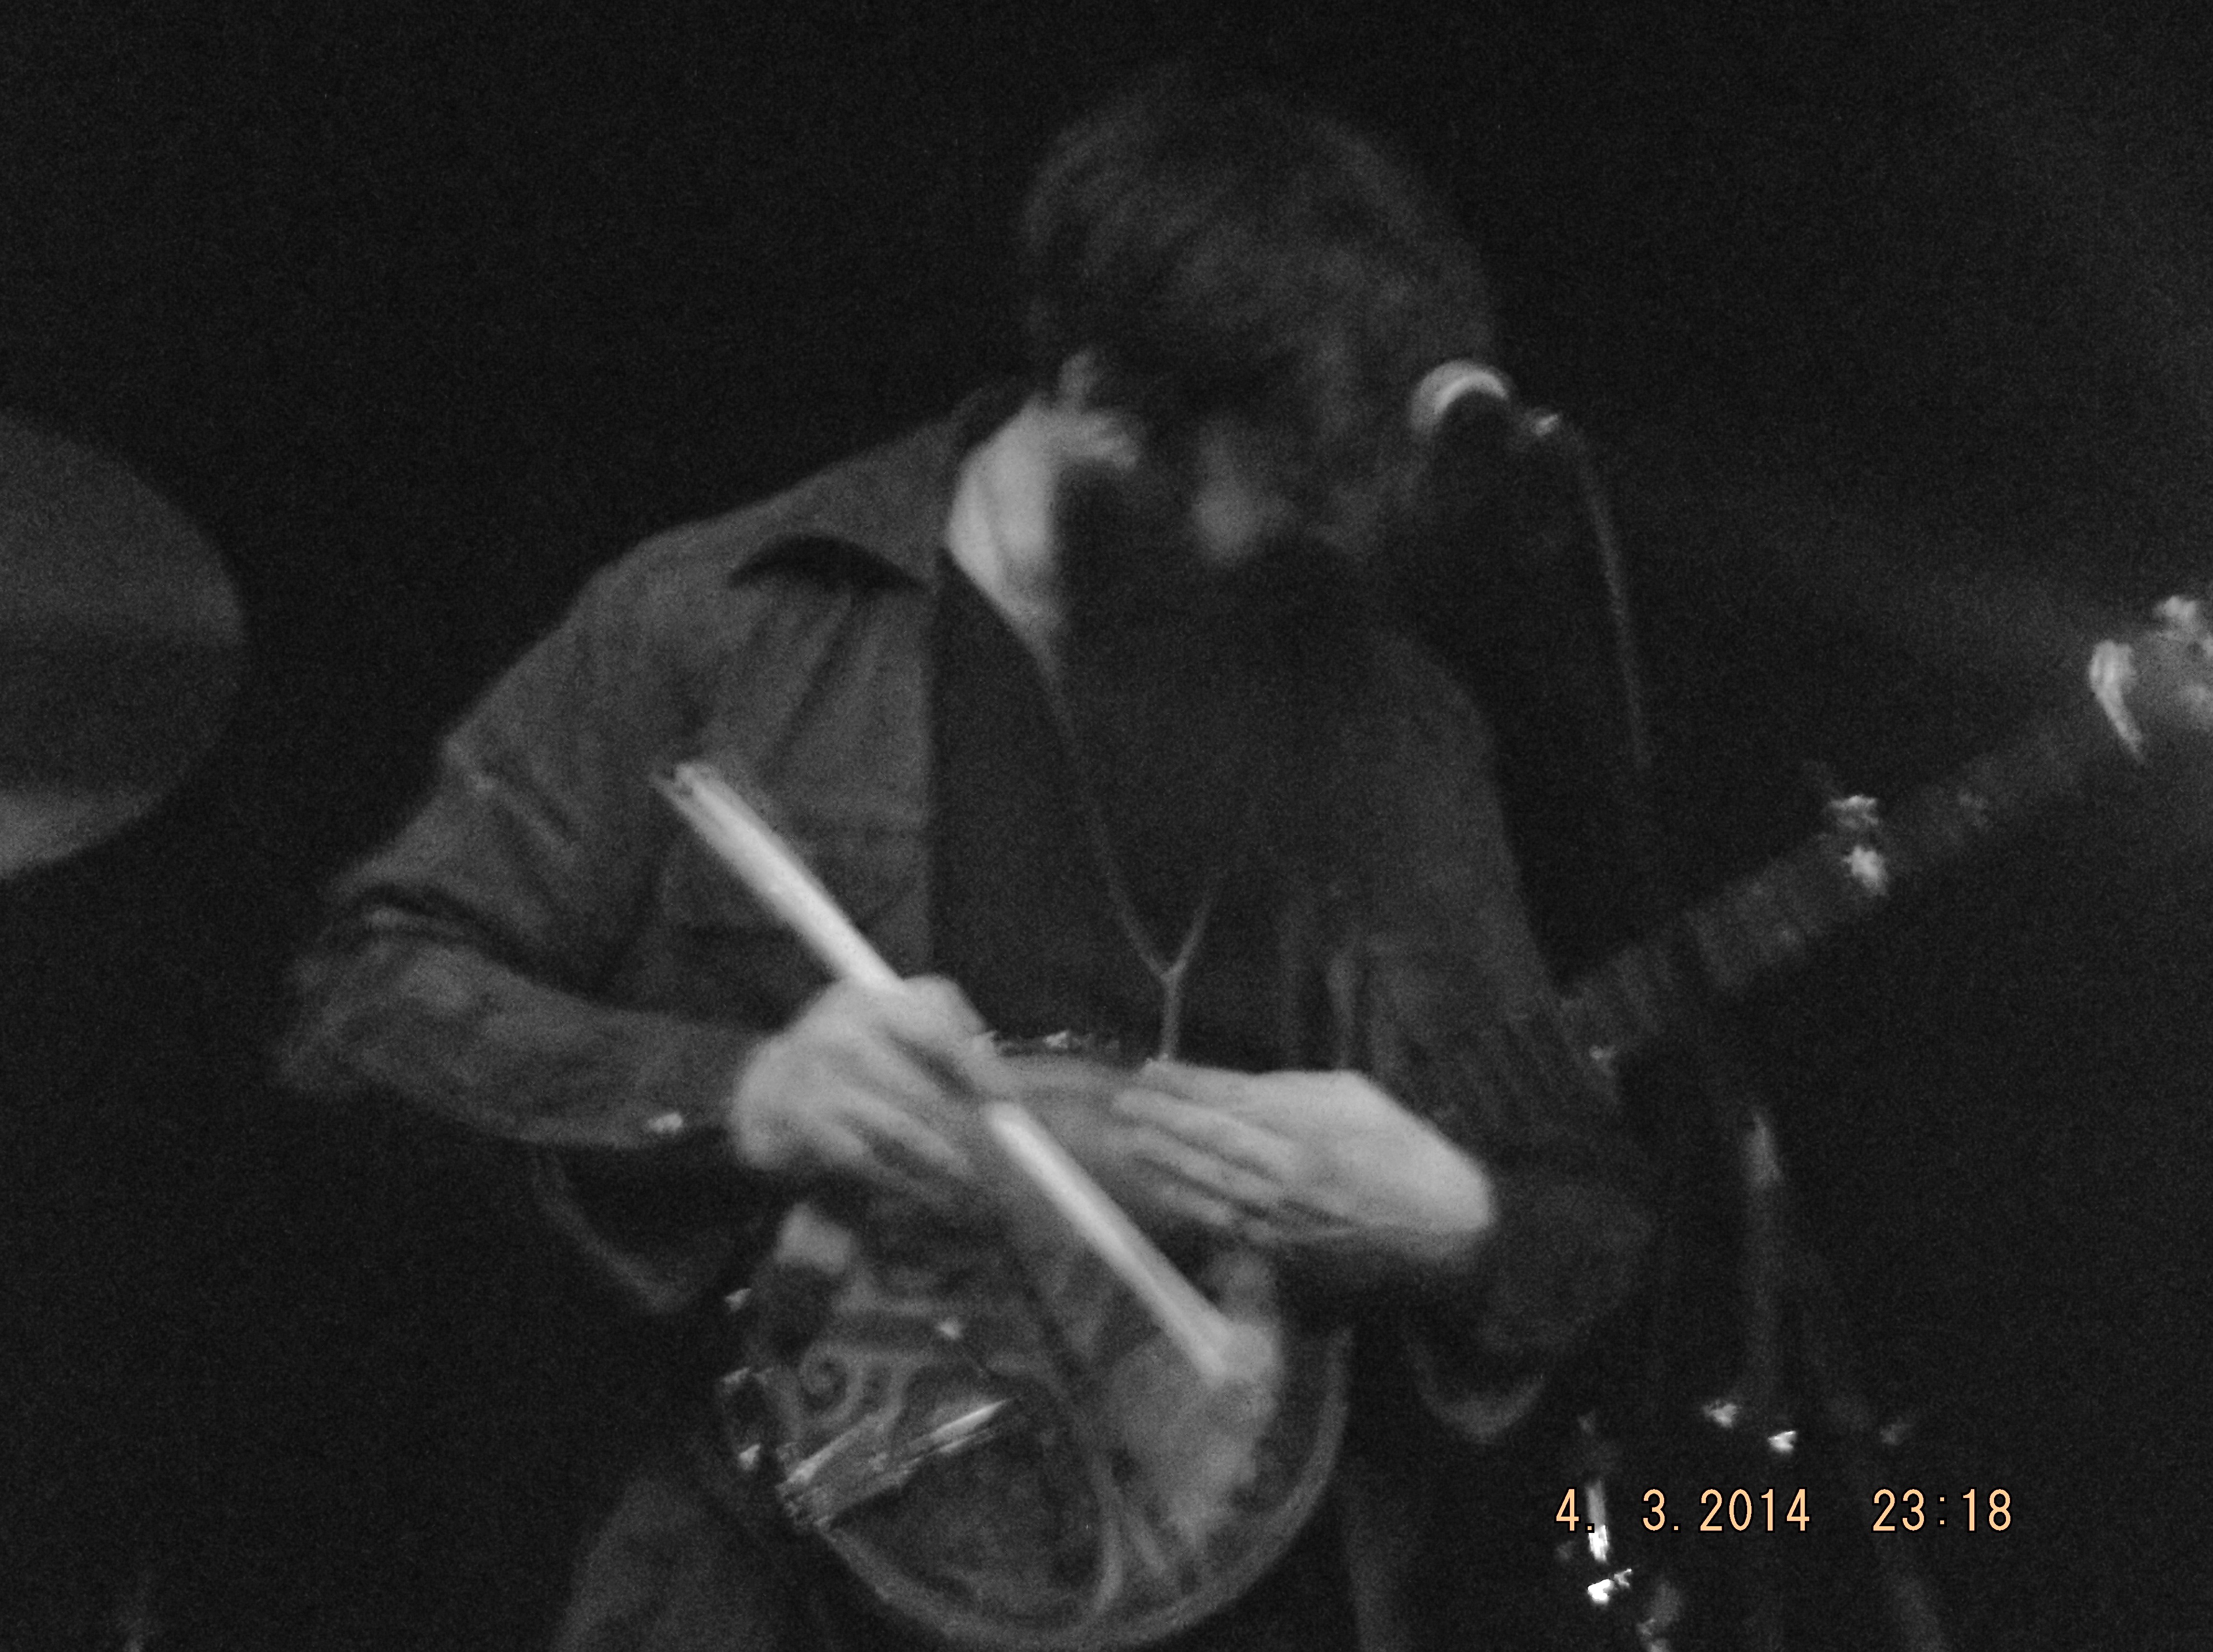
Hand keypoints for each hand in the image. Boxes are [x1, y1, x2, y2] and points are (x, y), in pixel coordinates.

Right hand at [728, 977, 1000, 1212]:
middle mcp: (838, 1032)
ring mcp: (818, 1080)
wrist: (770, 1089)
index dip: (977, 1067)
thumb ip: (944, 1026)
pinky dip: (906, 1181)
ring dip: (943, 1161)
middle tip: (998, 1156)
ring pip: (902, 1129)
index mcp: (866, 999)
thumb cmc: (853, 1052)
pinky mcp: (808, 1126)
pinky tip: (930, 1193)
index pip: (934, 1028)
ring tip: (971, 1179)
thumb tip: (999, 1083)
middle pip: (923, 1089)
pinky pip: (872, 1160)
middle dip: (965, 1127)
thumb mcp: (890, 1018)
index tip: (1008, 1100)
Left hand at [1108, 1064, 1497, 1283]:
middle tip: (1124, 1102)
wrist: (1443, 1229)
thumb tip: (1241, 1089)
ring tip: (1131, 1138)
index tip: (1151, 1070)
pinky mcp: (1281, 1246)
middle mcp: (1282, 1171)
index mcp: (1304, 1126)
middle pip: (1206, 1139)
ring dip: (1164, 1158)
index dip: (1184, 1084)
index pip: (1226, 1098)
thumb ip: (1293, 1090)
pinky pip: (1224, 1220)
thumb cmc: (1404, 1150)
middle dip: (1161, 1118)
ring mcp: (1278, 1213)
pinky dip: (1190, 1202)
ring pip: (1207, 1181)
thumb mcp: (1355, 1096)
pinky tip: (1165, 1186)